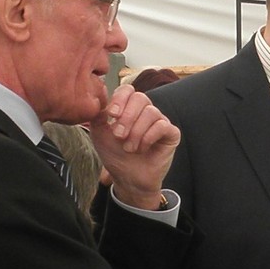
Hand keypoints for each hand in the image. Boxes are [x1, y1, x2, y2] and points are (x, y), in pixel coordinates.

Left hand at [90, 84, 179, 209]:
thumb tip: (100, 99)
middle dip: (127, 117)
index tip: (111, 115)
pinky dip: (149, 137)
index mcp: (129, 108)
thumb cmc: (115, 155)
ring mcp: (160, 122)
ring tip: (129, 148)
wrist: (128, 178)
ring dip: (136, 132)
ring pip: (151, 112)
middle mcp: (146, 112)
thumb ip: (98, 115)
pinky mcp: (171, 134)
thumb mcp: (99, 133)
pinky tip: (143, 148)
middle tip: (118, 136)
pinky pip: (162, 125)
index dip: (120, 99)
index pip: (128, 90)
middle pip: (141, 98)